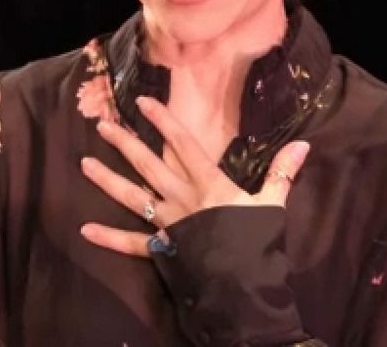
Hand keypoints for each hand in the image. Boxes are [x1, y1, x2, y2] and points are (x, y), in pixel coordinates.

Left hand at [79, 95, 309, 256]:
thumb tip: (302, 145)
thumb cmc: (258, 242)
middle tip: (100, 125)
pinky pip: (132, 243)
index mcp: (208, 183)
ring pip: (132, 196)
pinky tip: (85, 229)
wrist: (243, 284)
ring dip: (107, 180)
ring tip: (84, 164)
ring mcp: (168, 223)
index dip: (163, 120)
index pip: (182, 144)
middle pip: (148, 164)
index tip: (141, 101)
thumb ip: (282, 173)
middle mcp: (181, 197)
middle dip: (124, 143)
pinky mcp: (162, 248)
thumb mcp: (273, 204)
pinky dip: (109, 238)